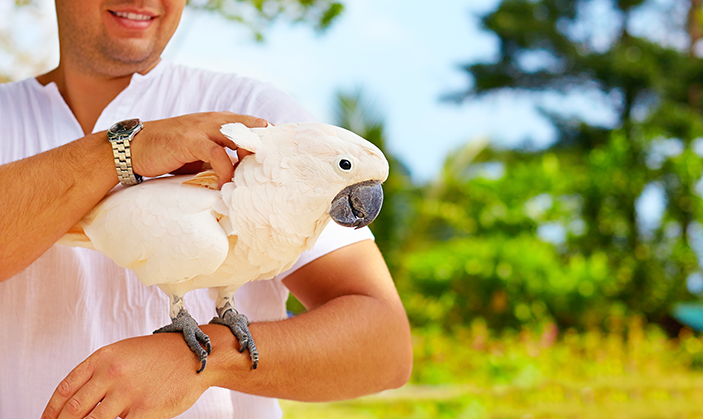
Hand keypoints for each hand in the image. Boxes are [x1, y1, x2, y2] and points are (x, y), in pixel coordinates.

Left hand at [41, 333, 211, 418]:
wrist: (195, 355)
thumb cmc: (162, 354)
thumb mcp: (125, 352)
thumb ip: (101, 372)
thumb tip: (79, 398)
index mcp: (103, 358)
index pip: (65, 390)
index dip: (51, 411)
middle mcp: (112, 374)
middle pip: (73, 410)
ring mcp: (128, 393)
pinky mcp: (144, 410)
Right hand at [131, 112, 266, 187]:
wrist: (133, 149)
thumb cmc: (169, 153)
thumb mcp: (200, 153)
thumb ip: (221, 157)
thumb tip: (241, 176)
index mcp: (219, 121)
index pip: (252, 124)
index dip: (266, 139)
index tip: (277, 158)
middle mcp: (214, 120)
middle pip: (252, 126)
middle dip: (265, 146)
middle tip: (272, 169)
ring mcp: (202, 128)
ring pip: (238, 136)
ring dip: (248, 158)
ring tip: (251, 180)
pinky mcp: (190, 140)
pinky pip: (217, 153)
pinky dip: (226, 170)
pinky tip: (225, 185)